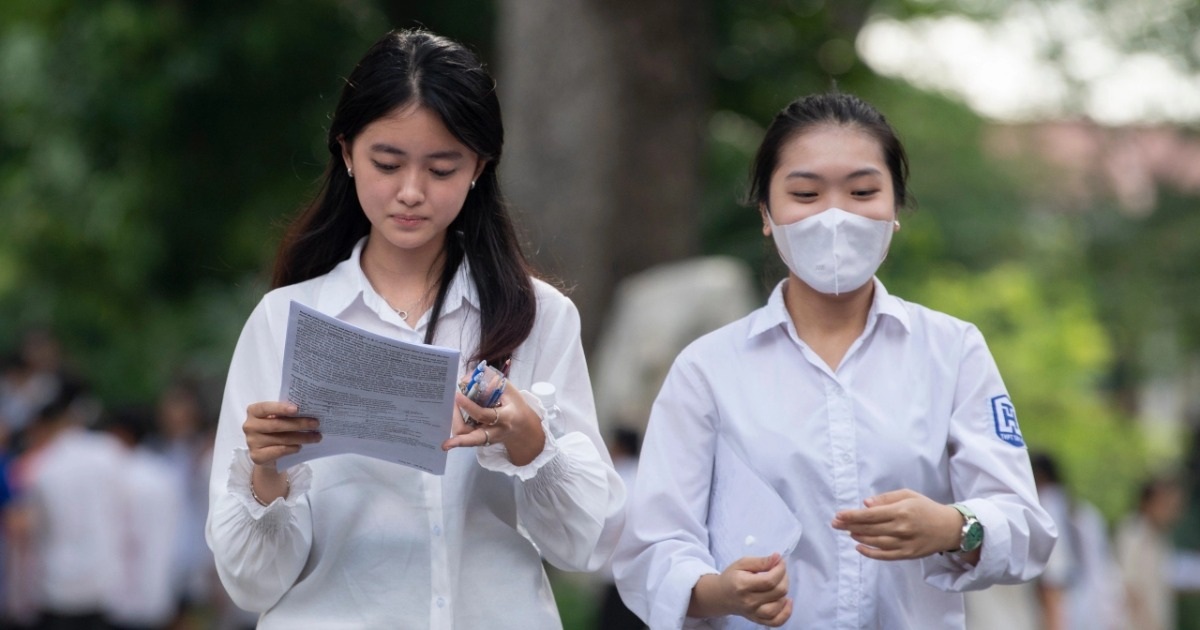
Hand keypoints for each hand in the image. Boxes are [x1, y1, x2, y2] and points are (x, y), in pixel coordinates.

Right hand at [243, 401, 319, 502]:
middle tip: (316, 424)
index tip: (296, 409)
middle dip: (299, 424)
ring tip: (316, 437)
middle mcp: (249, 426)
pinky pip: (278, 451)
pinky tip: (300, 447)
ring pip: (281, 439)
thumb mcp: (278, 418)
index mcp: (253, 411)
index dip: (280, 408)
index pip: (265, 408)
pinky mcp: (256, 456)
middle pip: (277, 425)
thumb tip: (308, 411)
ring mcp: (251, 442)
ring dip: (302, 438)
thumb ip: (286, 414)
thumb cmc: (275, 430)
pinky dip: (291, 449)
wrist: (267, 453)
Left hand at [442, 385, 544, 465]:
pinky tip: (452, 415)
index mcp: (505, 418)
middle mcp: (495, 433)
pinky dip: (458, 426)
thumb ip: (491, 382)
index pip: (483, 415)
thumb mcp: (509, 391)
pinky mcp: (481, 442)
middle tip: (449, 411)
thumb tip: (467, 377)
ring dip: (455, 423)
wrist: (522, 428)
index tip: (457, 395)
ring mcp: (487, 440)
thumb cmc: (515, 406)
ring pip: (466, 440)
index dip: (468, 405)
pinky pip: (466, 437)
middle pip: (472, 439)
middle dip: (457, 429)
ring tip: (452, 406)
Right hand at [688, 553, 791, 625]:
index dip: (780, 569)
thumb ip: (761, 561)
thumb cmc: (732, 577)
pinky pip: (776, 622)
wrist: (721, 596)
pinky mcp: (758, 620)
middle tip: (780, 570)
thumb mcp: (742, 563)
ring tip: (780, 583)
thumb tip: (778, 558)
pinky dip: (786, 613)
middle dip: (784, 577)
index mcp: (743, 585)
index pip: (769, 580)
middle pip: (777, 592)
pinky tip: (787, 601)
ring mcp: (754, 613)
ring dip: (785, 593)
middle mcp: (749, 601)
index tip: (781, 561)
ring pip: (778, 606)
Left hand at [831, 489, 964, 560]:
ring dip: (858, 537)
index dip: (852, 515)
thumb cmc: (926, 508)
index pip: (871, 514)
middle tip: (835, 524)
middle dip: (849, 526)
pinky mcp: (908, 554)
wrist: (949, 528)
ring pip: (875, 542)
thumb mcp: (908, 495)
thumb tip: (866, 503)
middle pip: (870, 529)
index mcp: (901, 511)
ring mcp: (904, 543)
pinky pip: (885, 556)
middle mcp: (902, 528)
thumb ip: (886, 498)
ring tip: (847, 532)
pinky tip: (859, 547)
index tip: (838, 515)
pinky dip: (870, 553)